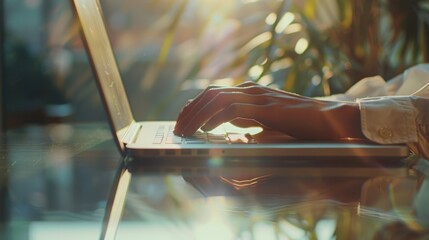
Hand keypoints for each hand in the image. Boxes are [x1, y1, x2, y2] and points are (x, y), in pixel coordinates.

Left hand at [174, 82, 364, 139]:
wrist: (331, 120)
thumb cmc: (300, 124)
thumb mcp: (266, 122)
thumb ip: (248, 121)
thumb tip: (229, 127)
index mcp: (250, 93)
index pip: (214, 93)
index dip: (194, 106)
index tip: (182, 120)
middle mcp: (252, 91)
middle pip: (210, 94)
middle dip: (190, 110)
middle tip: (177, 127)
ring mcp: (260, 98)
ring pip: (218, 99)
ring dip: (197, 115)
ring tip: (185, 130)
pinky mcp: (269, 109)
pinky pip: (235, 108)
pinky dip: (216, 118)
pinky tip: (207, 128)